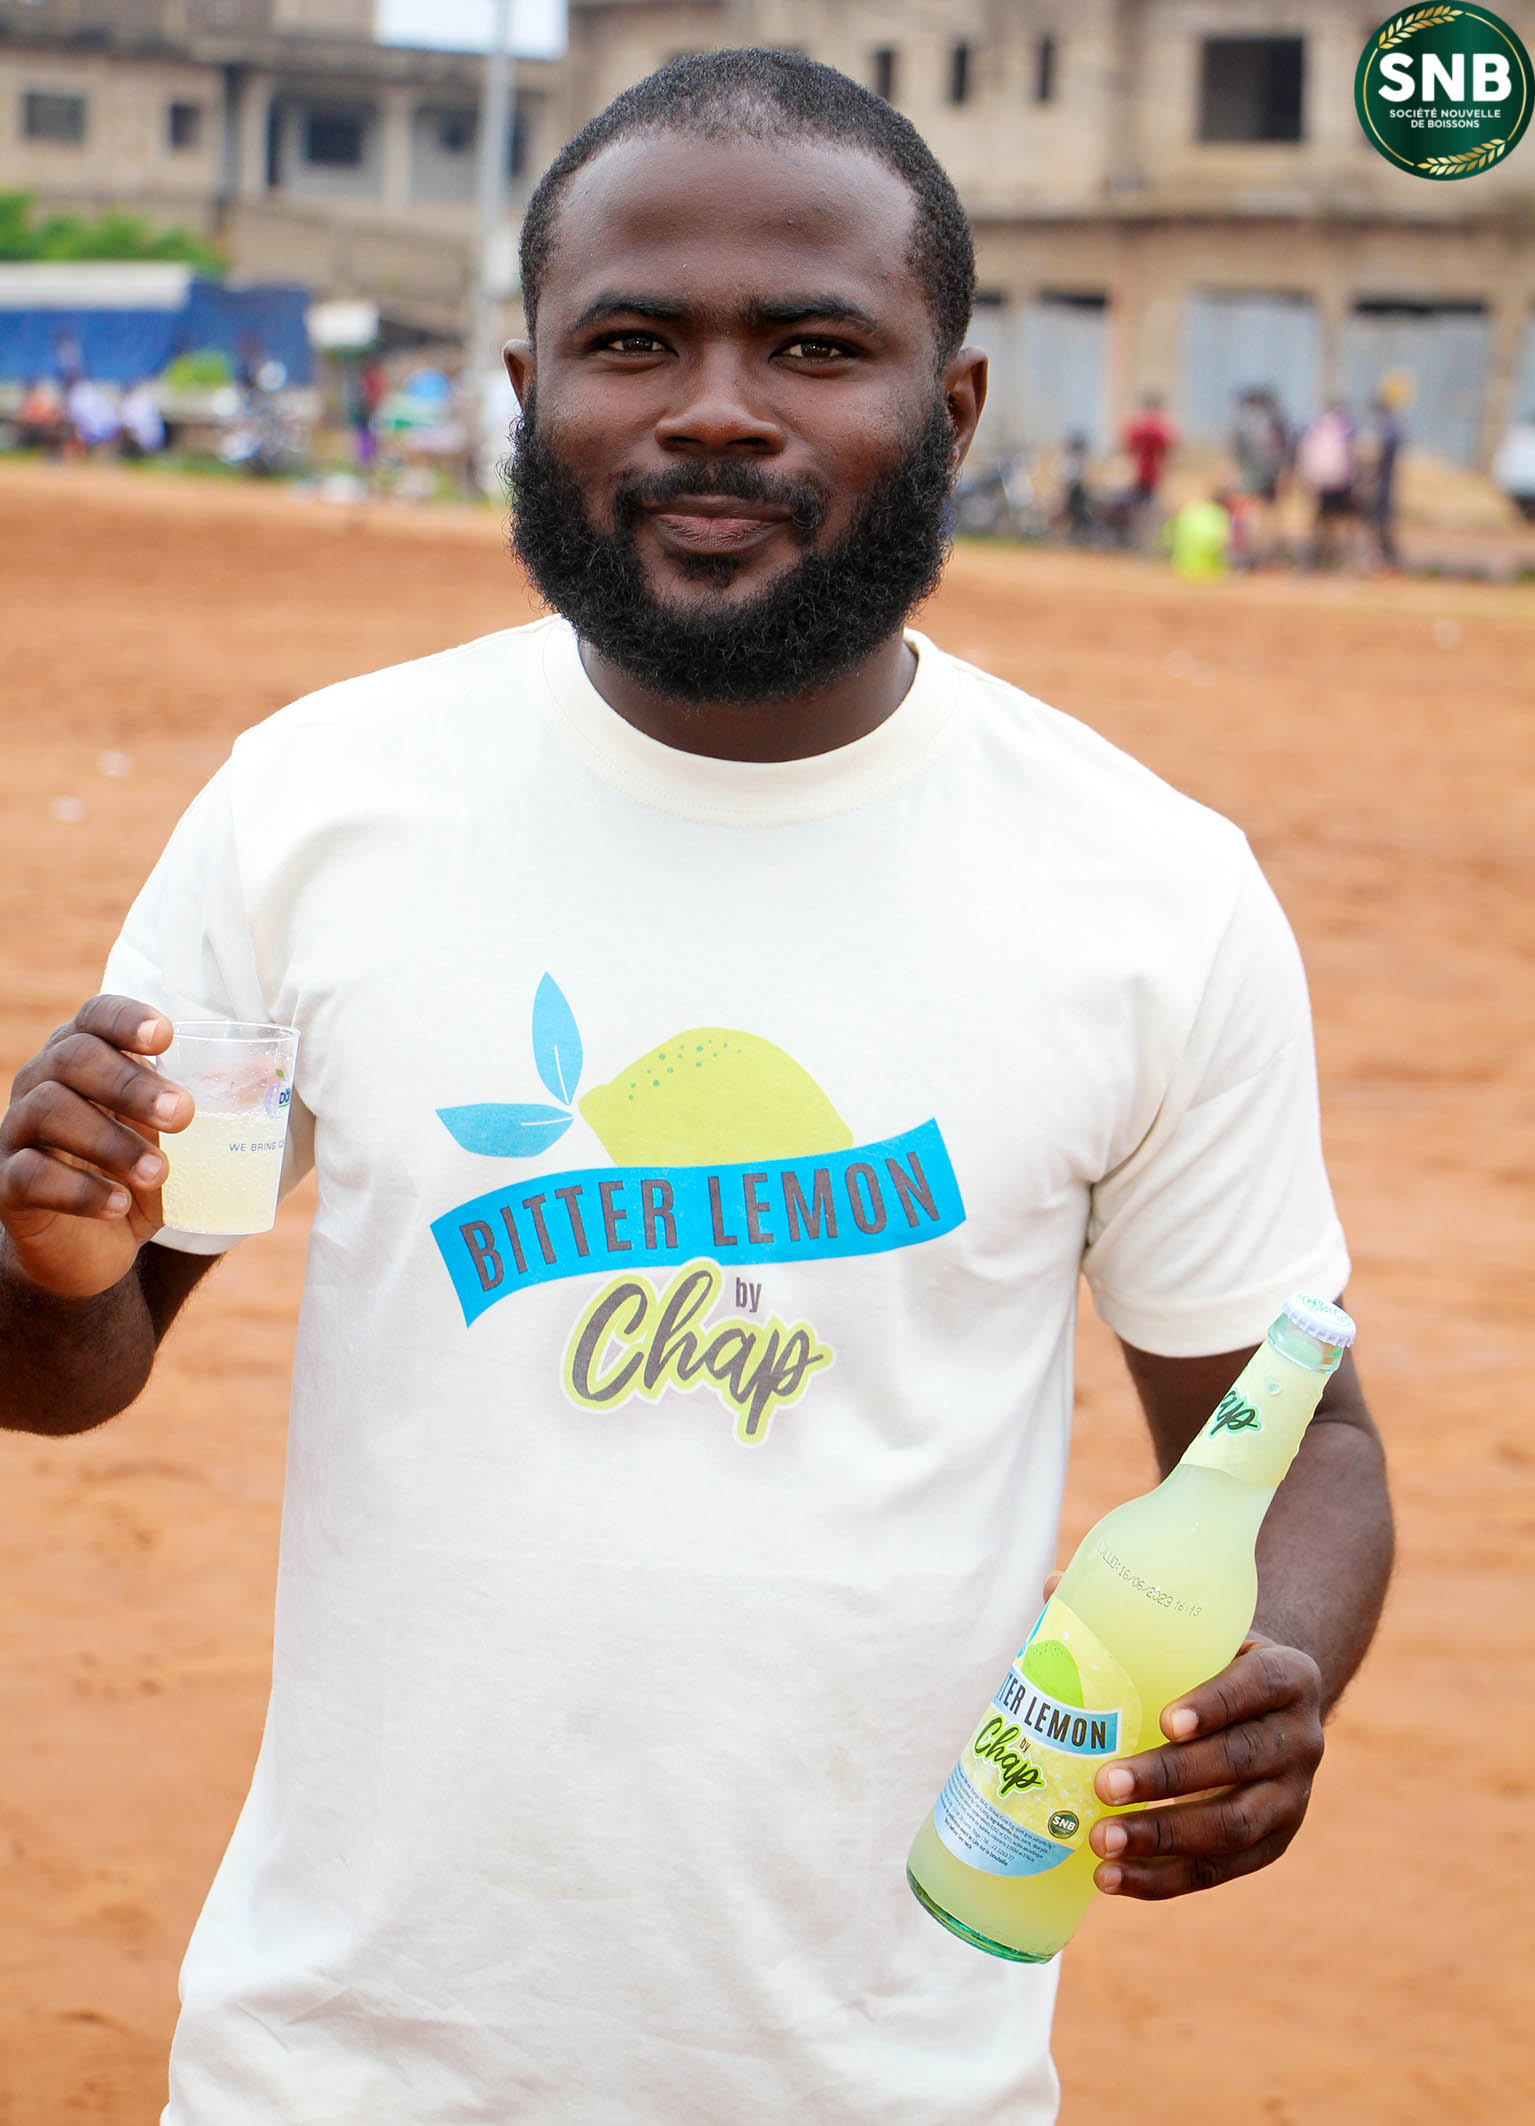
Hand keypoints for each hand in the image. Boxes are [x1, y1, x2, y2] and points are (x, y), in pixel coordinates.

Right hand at [0, 996, 192, 1300]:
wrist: (86, 1248)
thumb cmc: (132, 1174)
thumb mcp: (168, 1138)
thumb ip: (198, 1106)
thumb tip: (266, 1075)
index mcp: (82, 1057)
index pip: (95, 1017)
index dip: (126, 1019)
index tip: (165, 1036)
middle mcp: (42, 1083)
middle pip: (74, 1058)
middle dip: (131, 1084)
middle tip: (184, 1115)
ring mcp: (17, 1132)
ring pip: (50, 1112)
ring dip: (111, 1141)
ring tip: (160, 1172)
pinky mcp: (6, 1184)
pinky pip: (31, 1175)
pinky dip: (80, 1190)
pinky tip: (120, 1204)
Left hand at [1087, 1633, 1324, 1898]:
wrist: (1269, 1706)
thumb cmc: (1213, 1659)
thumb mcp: (1196, 1631)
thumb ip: (1130, 1612)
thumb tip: (1053, 1586)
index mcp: (1287, 1674)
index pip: (1256, 1686)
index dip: (1214, 1704)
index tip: (1164, 1719)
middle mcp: (1302, 1737)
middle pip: (1239, 1761)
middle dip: (1169, 1779)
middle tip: (1103, 1784)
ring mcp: (1293, 1797)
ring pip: (1233, 1825)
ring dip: (1163, 1837)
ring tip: (1100, 1841)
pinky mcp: (1273, 1844)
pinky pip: (1220, 1870)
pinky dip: (1165, 1880)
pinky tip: (1113, 1880)